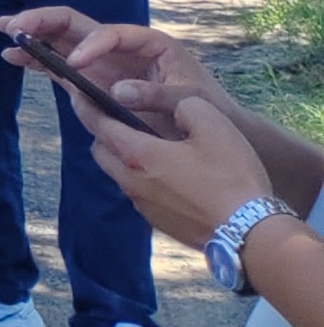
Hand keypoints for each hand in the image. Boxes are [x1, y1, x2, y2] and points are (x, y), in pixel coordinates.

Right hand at [0, 7, 208, 125]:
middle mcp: (122, 48)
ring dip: (35, 35)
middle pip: (78, 26)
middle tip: (15, 25)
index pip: (112, 34)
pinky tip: (13, 56)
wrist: (213, 128)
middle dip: (45, 21)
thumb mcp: (189, 100)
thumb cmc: (208, 109)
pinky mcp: (94, 81)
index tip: (74, 64)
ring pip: (63, 42)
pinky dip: (38, 61)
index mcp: (150, 44)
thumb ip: (157, 95)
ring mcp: (105, 64)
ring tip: (6, 31)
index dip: (90, 45)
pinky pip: (61, 68)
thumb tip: (118, 91)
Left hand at [87, 88, 283, 249]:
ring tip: (146, 142)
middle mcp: (130, 181)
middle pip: (101, 151)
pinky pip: (138, 191)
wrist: (248, 234)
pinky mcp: (157, 220)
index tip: (77, 92)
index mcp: (138, 155)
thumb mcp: (215, 127)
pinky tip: (167, 171)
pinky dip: (141, 176)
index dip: (86, 105)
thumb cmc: (232, 178)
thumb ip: (185, 107)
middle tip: (116, 116)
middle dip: (102, 131)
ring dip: (122, 155)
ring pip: (117, 172)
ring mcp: (142, 204)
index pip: (97, 124)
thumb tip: (171, 107)